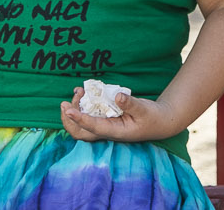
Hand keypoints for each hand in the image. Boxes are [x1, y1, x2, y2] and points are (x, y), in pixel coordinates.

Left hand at [59, 88, 180, 143]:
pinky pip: (89, 116)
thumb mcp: (144, 109)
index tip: (68, 110)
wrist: (159, 123)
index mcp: (115, 132)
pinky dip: (83, 106)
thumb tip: (117, 96)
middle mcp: (106, 131)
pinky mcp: (106, 120)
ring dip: (75, 110)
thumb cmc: (153, 118)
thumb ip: (130, 103)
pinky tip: (84, 92)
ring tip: (77, 91)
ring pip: (82, 125)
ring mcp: (105, 127)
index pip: (93, 127)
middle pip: (80, 132)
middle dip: (69, 119)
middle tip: (65, 103)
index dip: (79, 119)